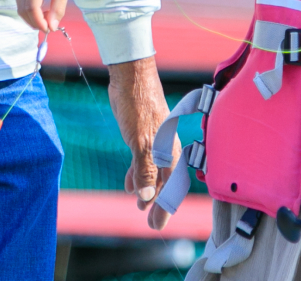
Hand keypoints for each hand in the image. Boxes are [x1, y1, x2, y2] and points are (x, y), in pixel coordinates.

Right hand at [14, 0, 79, 31]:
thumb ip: (57, 9)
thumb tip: (51, 28)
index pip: (32, 7)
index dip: (39, 22)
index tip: (49, 30)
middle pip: (24, 9)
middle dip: (35, 22)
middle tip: (49, 27)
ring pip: (20, 7)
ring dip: (32, 17)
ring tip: (47, 18)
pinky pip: (20, 1)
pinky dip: (29, 10)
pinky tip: (42, 10)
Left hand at [108, 57, 176, 229]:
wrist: (130, 75)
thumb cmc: (139, 104)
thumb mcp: (141, 141)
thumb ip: (144, 169)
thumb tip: (145, 198)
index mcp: (169, 151)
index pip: (170, 186)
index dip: (165, 207)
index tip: (158, 225)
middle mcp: (164, 148)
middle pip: (163, 182)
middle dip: (157, 203)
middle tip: (152, 225)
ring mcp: (152, 141)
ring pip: (152, 172)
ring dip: (147, 191)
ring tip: (140, 209)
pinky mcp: (140, 134)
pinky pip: (141, 161)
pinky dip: (137, 174)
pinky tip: (129, 185)